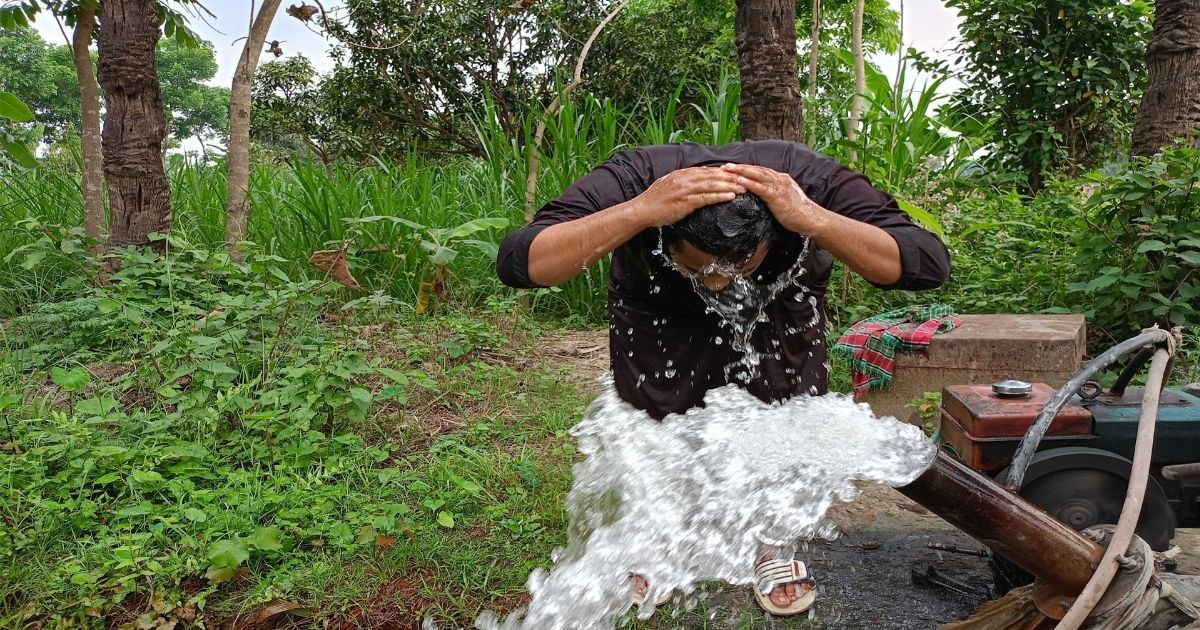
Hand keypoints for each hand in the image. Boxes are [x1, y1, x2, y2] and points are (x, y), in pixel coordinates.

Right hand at [629, 167, 746, 227]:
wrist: (642, 210)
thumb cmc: (654, 201)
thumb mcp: (669, 186)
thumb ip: (682, 182)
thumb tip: (695, 181)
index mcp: (682, 174)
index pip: (707, 170)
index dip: (723, 172)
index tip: (736, 174)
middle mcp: (685, 179)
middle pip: (713, 176)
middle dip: (731, 177)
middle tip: (746, 179)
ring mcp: (685, 190)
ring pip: (712, 185)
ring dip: (730, 185)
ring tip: (744, 188)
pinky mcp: (685, 202)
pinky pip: (706, 198)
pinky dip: (719, 196)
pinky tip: (730, 196)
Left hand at [720, 163, 828, 235]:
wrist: (810, 219)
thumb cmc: (796, 213)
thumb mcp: (782, 200)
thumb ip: (772, 195)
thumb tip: (759, 197)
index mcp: (780, 179)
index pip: (759, 171)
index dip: (745, 169)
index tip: (731, 168)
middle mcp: (779, 179)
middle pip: (756, 170)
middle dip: (739, 167)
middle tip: (724, 166)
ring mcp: (779, 186)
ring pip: (757, 175)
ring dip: (741, 171)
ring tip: (727, 169)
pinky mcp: (777, 196)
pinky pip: (761, 188)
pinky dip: (749, 183)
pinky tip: (739, 181)